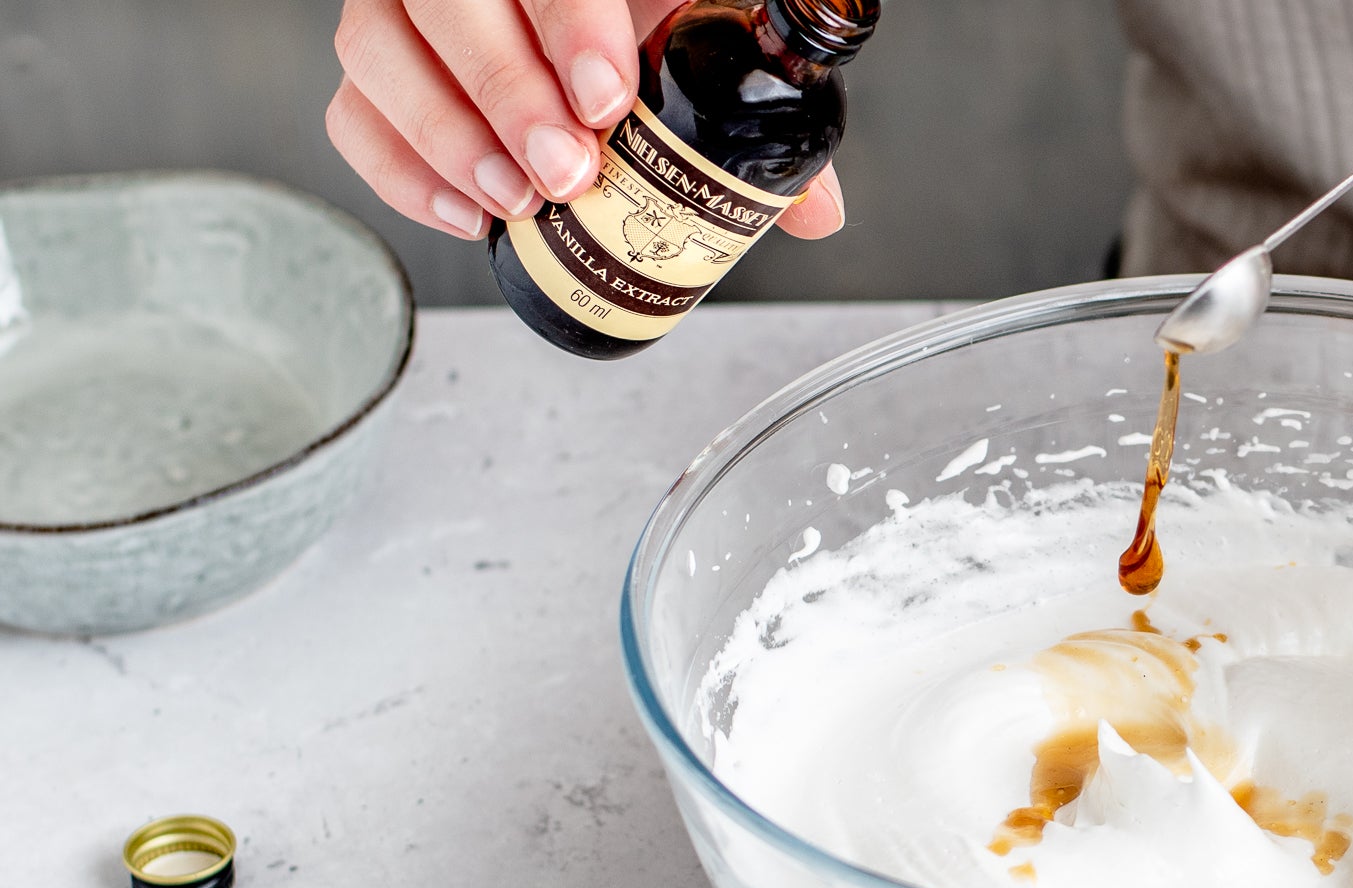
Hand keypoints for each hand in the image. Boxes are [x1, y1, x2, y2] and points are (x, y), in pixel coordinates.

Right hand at [326, 0, 845, 240]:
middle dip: (508, 93)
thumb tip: (815, 212)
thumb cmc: (647, 31)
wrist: (587, 40)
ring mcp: (409, 13)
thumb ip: (751, 97)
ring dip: (447, 136)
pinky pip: (352, 114)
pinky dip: (400, 172)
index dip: (572, 27)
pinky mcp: (380, 71)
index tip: (609, 100)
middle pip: (446, 3)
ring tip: (517, 202)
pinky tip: (467, 215)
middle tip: (567, 170)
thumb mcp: (699, 36)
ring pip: (380, 51)